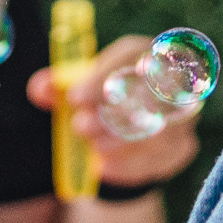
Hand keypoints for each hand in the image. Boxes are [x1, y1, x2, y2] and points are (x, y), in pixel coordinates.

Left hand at [26, 36, 202, 188]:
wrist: (122, 136)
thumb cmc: (99, 103)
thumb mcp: (76, 92)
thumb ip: (56, 87)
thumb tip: (39, 89)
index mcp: (143, 54)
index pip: (131, 56)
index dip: (103, 76)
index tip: (74, 98)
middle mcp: (172, 80)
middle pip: (152, 92)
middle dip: (114, 112)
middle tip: (81, 127)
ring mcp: (182, 115)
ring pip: (159, 130)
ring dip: (122, 143)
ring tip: (93, 149)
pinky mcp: (183, 147)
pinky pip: (162, 159)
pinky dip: (130, 166)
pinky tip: (105, 169)